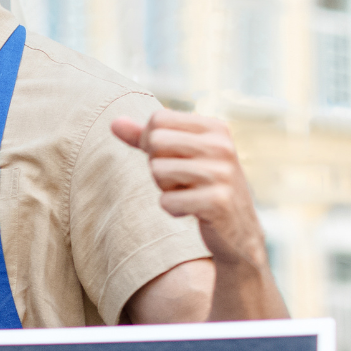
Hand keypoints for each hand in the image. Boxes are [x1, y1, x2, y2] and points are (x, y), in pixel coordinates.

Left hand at [111, 110, 266, 270]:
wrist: (237, 231)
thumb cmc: (200, 186)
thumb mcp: (178, 156)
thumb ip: (145, 138)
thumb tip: (113, 122)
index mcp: (215, 128)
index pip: (158, 120)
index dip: (151, 142)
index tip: (171, 159)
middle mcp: (222, 146)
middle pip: (155, 142)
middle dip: (158, 166)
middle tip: (181, 180)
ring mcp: (222, 174)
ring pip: (158, 171)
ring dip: (166, 189)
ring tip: (189, 194)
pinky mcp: (217, 202)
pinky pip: (167, 201)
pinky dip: (173, 209)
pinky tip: (194, 211)